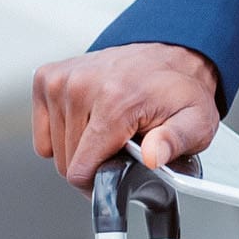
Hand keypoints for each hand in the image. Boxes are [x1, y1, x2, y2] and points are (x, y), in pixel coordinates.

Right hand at [31, 42, 221, 188]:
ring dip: (79, 145)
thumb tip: (153, 157)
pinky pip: (42, 129)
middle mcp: (82, 85)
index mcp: (114, 100)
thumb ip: (175, 142)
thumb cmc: (179, 91)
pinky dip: (61, 131)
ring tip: (109, 128)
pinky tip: (89, 118)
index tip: (116, 173)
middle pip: (67, 161)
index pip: (80, 169)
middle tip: (121, 145)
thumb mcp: (196, 123)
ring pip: (54, 147)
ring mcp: (62, 79)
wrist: (171, 54)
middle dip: (93, 162)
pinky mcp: (48, 76)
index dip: (97, 183)